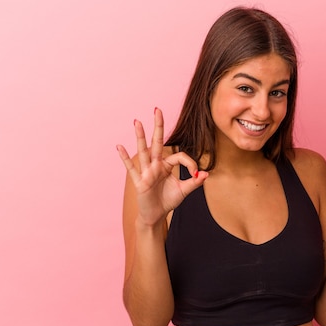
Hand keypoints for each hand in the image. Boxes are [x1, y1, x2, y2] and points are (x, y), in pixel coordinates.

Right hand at [116, 108, 207, 225]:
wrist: (155, 216)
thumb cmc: (167, 201)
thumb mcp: (183, 191)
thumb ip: (194, 182)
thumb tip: (205, 173)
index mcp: (166, 165)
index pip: (179, 157)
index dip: (190, 163)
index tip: (197, 174)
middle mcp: (156, 165)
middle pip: (157, 143)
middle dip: (158, 126)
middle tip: (157, 109)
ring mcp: (147, 172)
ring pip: (143, 151)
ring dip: (140, 137)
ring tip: (137, 121)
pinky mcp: (140, 182)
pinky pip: (132, 168)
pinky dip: (125, 158)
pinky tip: (120, 147)